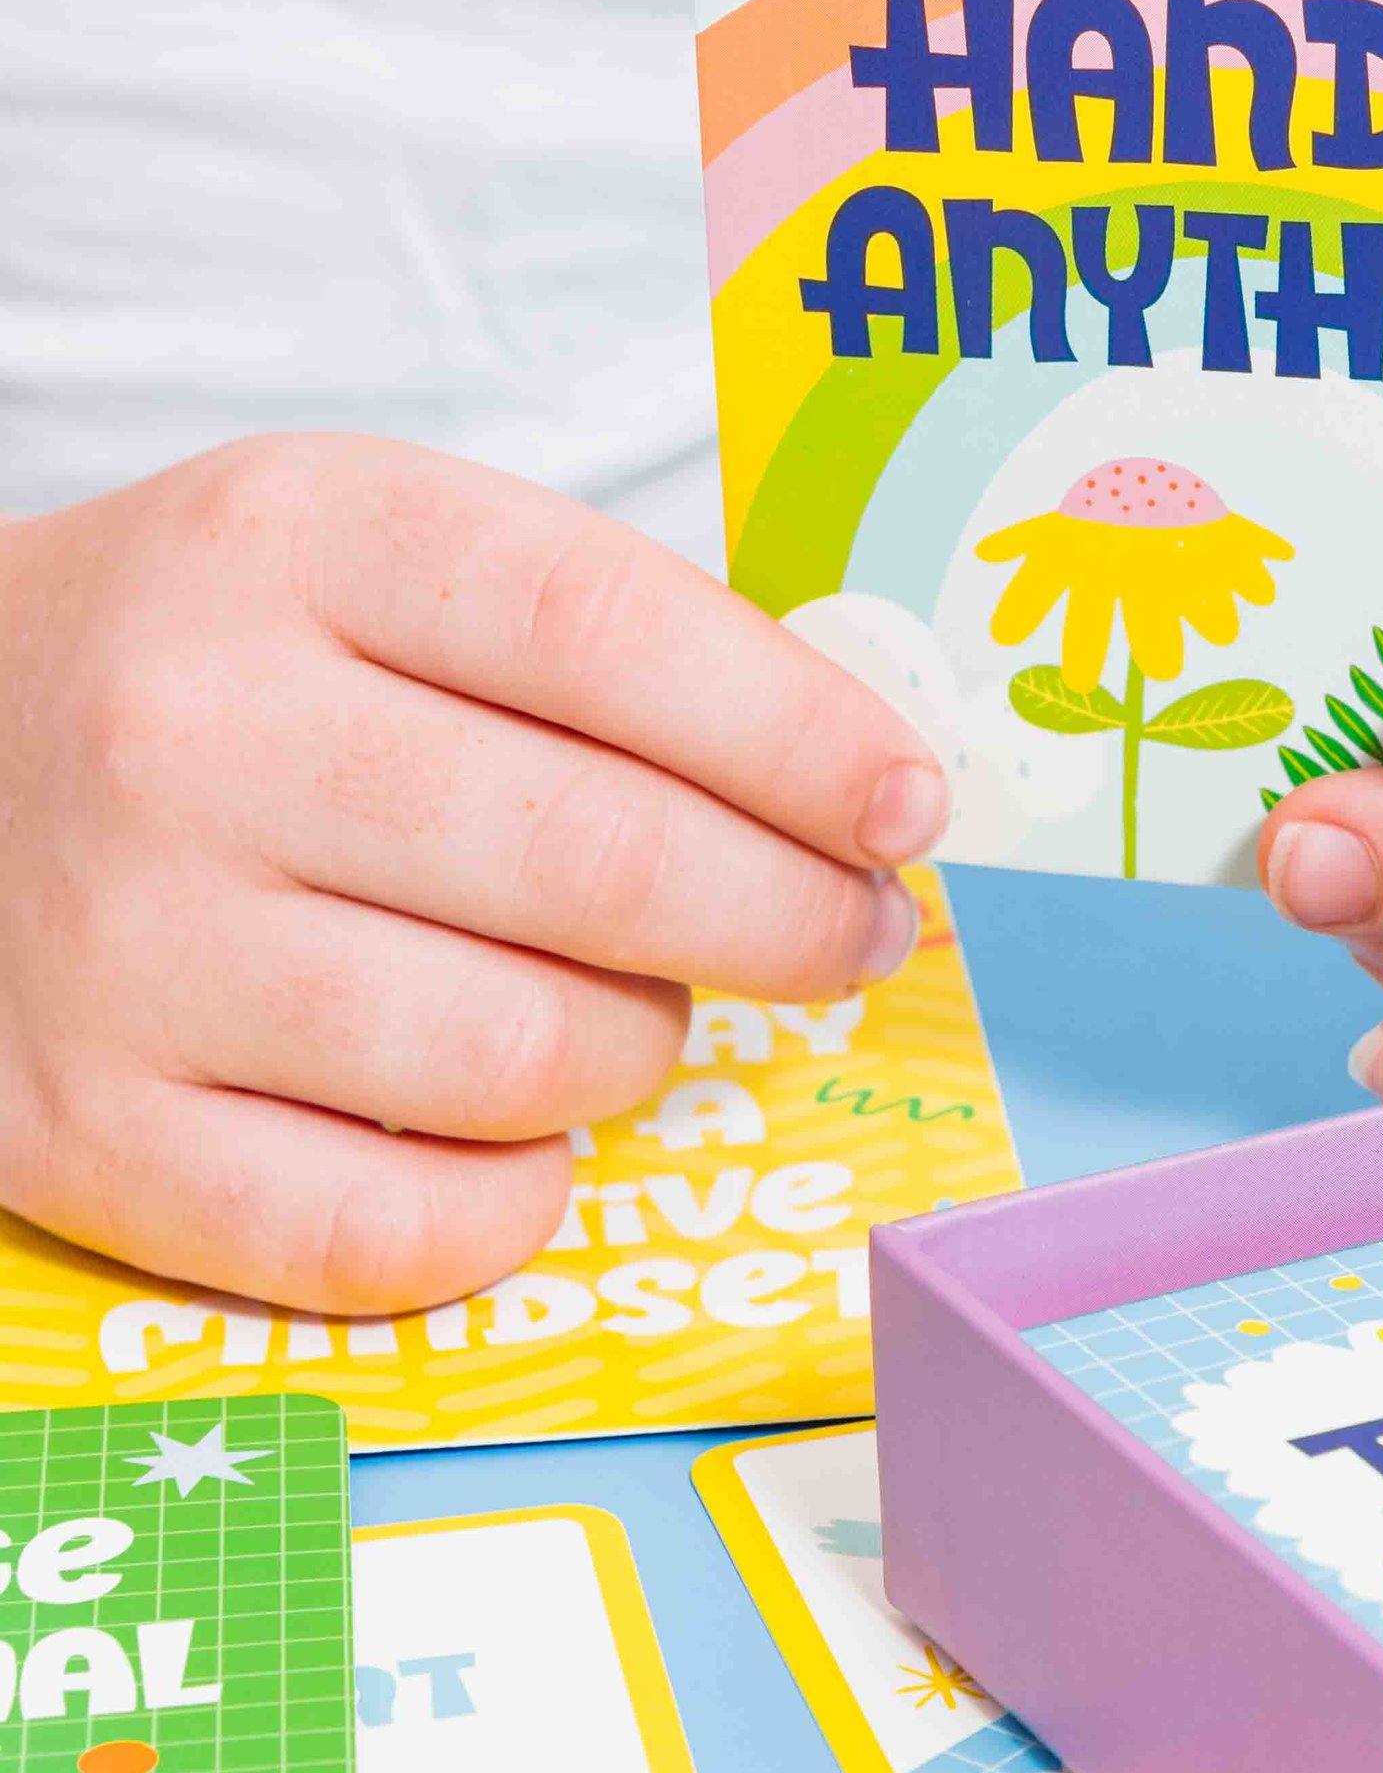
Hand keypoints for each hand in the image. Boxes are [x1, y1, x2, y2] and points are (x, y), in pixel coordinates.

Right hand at [0, 437, 947, 1308]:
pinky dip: (512, 1205)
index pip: (608, 635)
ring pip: (521, 1056)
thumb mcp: (375, 559)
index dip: (802, 739)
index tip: (911, 807)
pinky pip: (391, 1230)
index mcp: (294, 543)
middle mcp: (192, 733)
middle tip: (849, 934)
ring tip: (637, 1012)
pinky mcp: (81, 1135)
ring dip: (642, 1052)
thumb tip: (861, 792)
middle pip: (596, 860)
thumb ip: (598, 646)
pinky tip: (528, 1140)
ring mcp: (126, 946)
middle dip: (788, 917)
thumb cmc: (220, 660)